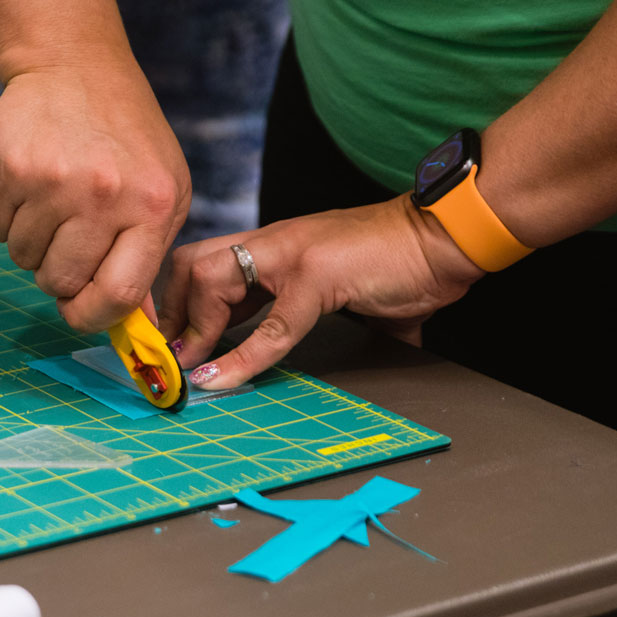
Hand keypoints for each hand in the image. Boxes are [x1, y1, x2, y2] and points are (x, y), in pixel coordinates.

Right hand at [0, 58, 190, 331]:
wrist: (75, 67)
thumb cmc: (125, 138)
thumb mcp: (163, 191)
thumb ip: (148, 256)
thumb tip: (135, 324)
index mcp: (154, 207)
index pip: (118, 293)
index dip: (91, 316)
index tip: (78, 312)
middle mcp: (106, 196)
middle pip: (60, 281)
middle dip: (55, 274)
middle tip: (64, 241)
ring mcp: (55, 181)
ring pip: (21, 258)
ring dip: (30, 242)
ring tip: (51, 201)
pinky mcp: (11, 168)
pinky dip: (5, 217)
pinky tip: (27, 184)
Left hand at [157, 197, 484, 388]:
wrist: (446, 238)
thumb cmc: (402, 261)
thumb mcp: (342, 288)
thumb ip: (320, 316)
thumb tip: (319, 355)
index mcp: (275, 244)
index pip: (205, 261)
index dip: (179, 302)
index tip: (174, 343)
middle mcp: (274, 242)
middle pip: (192, 262)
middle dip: (170, 311)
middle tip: (171, 356)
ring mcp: (292, 256)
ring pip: (213, 283)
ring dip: (194, 331)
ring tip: (190, 368)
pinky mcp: (317, 278)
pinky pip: (269, 326)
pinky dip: (242, 358)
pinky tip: (224, 378)